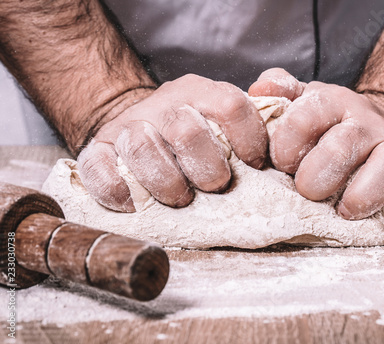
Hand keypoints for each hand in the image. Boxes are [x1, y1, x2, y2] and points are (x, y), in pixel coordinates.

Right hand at [78, 74, 267, 211]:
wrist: (138, 123)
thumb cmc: (194, 131)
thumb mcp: (225, 112)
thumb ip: (258, 109)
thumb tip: (280, 99)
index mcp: (200, 93)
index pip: (230, 106)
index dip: (248, 140)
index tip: (254, 165)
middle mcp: (163, 105)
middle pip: (186, 131)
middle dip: (207, 169)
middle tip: (215, 186)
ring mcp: (127, 126)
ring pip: (141, 147)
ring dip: (166, 183)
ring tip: (180, 198)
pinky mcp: (95, 150)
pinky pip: (98, 169)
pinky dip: (117, 191)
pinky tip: (135, 203)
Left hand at [249, 68, 383, 234]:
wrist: (376, 123)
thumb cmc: (328, 121)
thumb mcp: (302, 99)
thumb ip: (279, 92)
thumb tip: (260, 92)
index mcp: (333, 104)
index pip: (308, 116)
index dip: (288, 145)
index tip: (281, 164)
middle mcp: (366, 124)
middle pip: (346, 144)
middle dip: (319, 175)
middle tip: (307, 192)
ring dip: (366, 194)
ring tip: (345, 212)